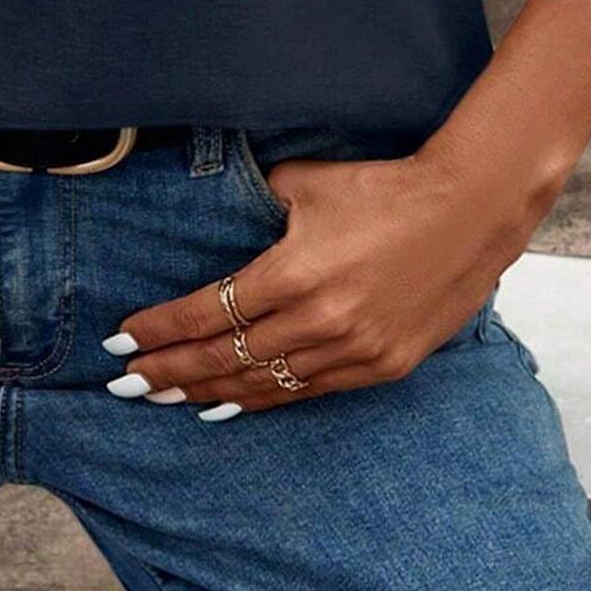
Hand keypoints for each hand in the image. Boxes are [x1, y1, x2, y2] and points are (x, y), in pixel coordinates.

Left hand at [106, 141, 547, 416]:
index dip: (161, 328)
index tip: (121, 337)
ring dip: (208, 391)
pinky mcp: (383, 367)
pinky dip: (263, 400)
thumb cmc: (384, 187)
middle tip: (124, 382)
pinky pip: (308, 393)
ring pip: (263, 383)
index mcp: (295, 272)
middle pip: (225, 356)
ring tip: (164, 398)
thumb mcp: (307, 184)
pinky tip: (227, 406)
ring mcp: (354, 351)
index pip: (209, 310)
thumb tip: (219, 216)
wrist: (469, 212)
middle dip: (169, 370)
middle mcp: (320, 321)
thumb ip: (257, 205)